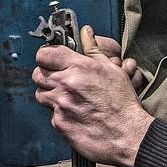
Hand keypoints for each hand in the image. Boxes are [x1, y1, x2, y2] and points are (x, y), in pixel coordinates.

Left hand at [33, 26, 153, 166]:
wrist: (128, 135)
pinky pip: (51, 115)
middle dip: (46, 75)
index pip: (44, 54)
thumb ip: (94, 49)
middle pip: (38, 74)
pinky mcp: (60, 123)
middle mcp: (66, 85)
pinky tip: (74, 114)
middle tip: (58, 80)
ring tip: (66, 98)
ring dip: (50, 95)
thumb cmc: (122, 103)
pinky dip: (59, 114)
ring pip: (40, 95)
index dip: (46, 56)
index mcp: (79, 68)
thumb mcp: (112, 70)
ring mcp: (61, 105)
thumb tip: (86, 32)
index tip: (51, 60)